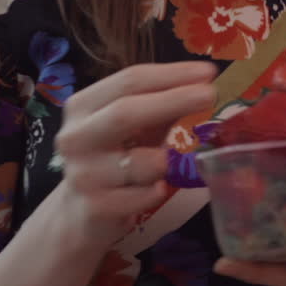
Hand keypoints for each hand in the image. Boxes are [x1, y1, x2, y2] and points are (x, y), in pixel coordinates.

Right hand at [50, 61, 217, 249]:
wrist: (82, 213)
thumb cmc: (117, 157)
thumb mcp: (137, 126)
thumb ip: (163, 103)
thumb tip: (204, 80)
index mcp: (83, 107)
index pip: (128, 81)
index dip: (171, 74)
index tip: (208, 72)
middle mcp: (75, 138)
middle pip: (125, 112)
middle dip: (173, 100)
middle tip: (211, 94)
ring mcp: (82, 175)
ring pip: (142, 162)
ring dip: (166, 161)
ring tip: (167, 164)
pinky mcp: (95, 208)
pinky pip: (145, 195)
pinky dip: (158, 190)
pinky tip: (155, 189)